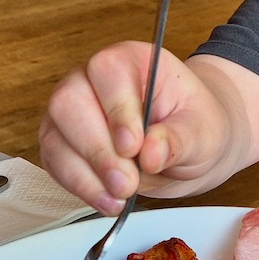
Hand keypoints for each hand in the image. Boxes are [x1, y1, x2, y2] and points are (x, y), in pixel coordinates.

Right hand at [38, 42, 233, 213]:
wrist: (189, 145)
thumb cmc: (196, 125)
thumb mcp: (204, 131)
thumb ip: (180, 139)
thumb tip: (151, 152)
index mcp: (131, 60)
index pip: (107, 72)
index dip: (117, 111)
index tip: (133, 146)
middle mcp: (92, 80)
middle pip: (69, 103)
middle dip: (97, 150)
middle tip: (127, 182)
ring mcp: (72, 111)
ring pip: (55, 136)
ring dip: (85, 175)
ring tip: (120, 196)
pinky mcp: (63, 143)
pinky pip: (54, 163)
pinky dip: (79, 186)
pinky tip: (106, 199)